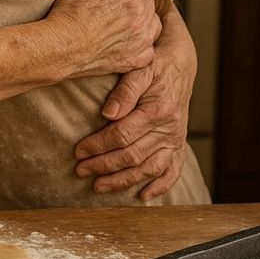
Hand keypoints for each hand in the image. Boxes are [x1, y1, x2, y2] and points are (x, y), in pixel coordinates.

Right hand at [47, 0, 161, 76]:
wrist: (62, 46)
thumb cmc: (72, 10)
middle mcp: (142, 15)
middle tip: (111, 5)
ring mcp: (140, 40)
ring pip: (153, 22)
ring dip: (142, 19)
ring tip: (120, 22)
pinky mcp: (134, 60)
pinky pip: (149, 50)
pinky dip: (141, 45)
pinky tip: (126, 42)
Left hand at [74, 9, 195, 199]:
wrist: (181, 62)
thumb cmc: (155, 63)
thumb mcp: (140, 68)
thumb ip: (125, 91)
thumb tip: (108, 113)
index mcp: (157, 110)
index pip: (122, 136)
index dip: (98, 146)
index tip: (78, 151)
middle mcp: (169, 128)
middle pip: (132, 156)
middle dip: (103, 166)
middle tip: (80, 170)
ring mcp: (175, 139)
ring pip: (149, 168)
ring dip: (123, 181)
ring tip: (99, 187)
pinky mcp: (178, 144)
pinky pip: (172, 171)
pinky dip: (160, 186)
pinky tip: (143, 196)